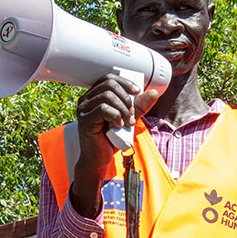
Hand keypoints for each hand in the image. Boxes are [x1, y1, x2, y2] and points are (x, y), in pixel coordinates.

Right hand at [70, 74, 157, 216]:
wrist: (99, 159)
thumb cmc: (110, 139)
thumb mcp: (128, 118)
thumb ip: (139, 106)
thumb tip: (153, 92)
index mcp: (94, 96)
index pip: (108, 78)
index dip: (125, 82)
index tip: (137, 91)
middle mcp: (85, 100)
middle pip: (109, 85)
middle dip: (126, 98)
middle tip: (131, 114)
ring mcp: (83, 110)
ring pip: (107, 97)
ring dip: (123, 109)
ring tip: (127, 122)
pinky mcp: (84, 121)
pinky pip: (103, 109)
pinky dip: (115, 116)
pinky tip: (118, 125)